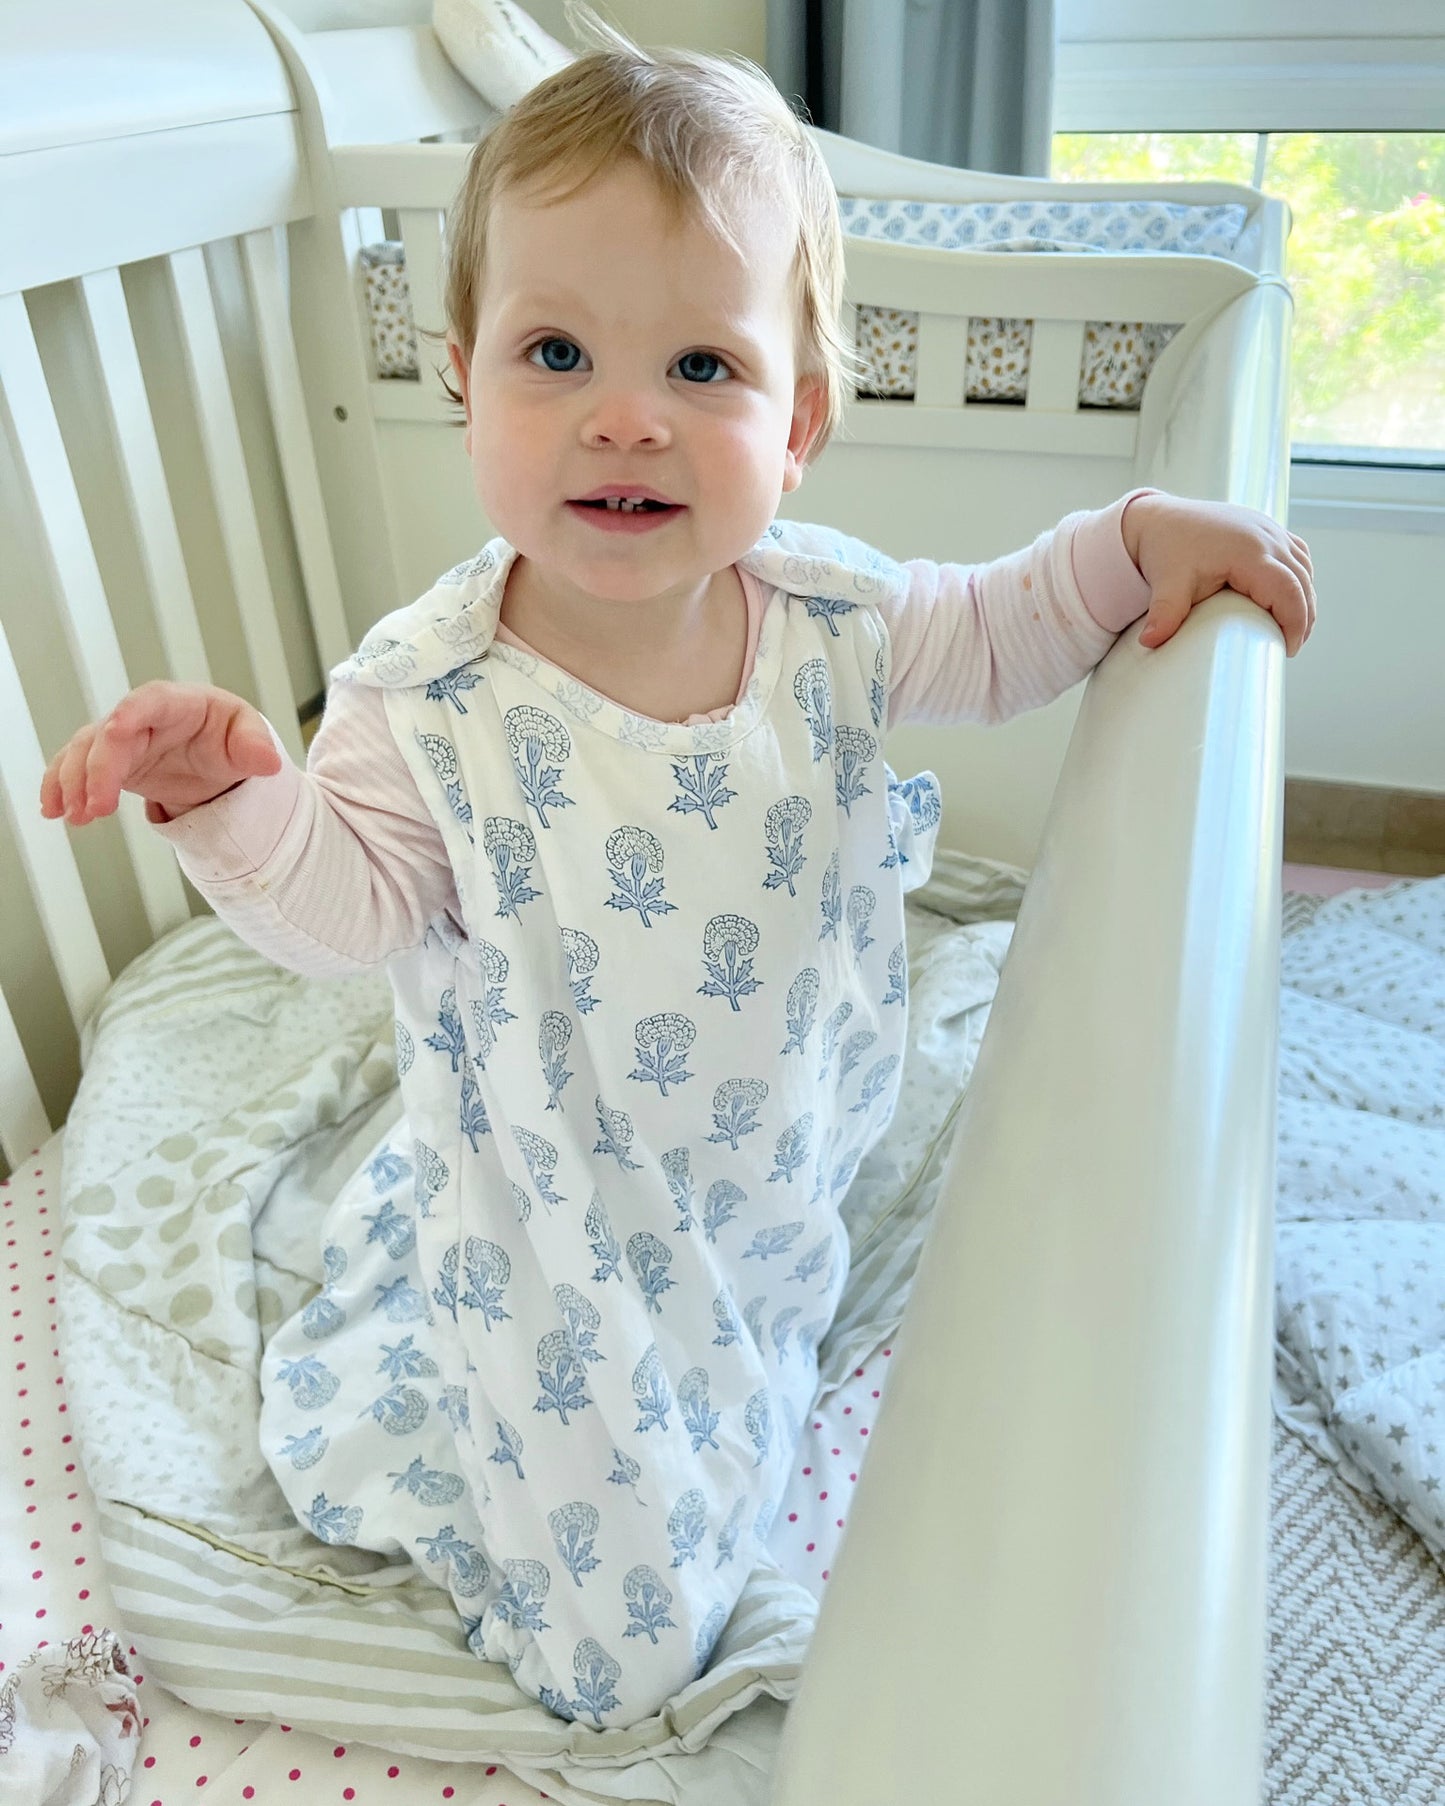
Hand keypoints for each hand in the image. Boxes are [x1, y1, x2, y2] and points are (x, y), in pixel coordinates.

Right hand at [39, 681, 281, 826]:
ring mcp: (120, 739)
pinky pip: (75, 768)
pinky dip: (60, 786)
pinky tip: (53, 810)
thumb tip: (269, 762)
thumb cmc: (229, 736)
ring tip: (75, 817)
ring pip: (84, 751)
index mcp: (179, 703)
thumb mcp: (248, 737)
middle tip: (97, 807)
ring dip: (73, 782)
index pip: (150, 700)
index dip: (130, 713)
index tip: (115, 732)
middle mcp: (141, 717)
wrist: (216, 755)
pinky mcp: (108, 762)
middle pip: (109, 734)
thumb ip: (255, 746)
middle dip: (97, 769)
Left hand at [1121, 493, 1315, 656]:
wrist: (1159, 518)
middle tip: (1290, 647)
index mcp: (1249, 551)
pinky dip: (1299, 577)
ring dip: (1304, 598)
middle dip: (1303, 617)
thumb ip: (1165, 613)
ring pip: (1304, 567)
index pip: (1289, 590)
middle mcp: (1266, 536)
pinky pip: (1296, 554)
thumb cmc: (1166, 547)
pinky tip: (1290, 598)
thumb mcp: (1167, 582)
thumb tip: (1150, 642)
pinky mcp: (1266, 529)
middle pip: (1302, 581)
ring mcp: (1269, 530)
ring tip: (1293, 629)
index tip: (1288, 649)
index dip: (1295, 622)